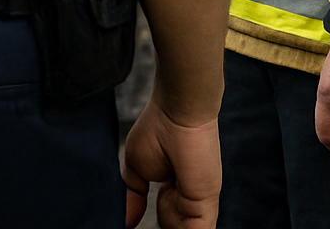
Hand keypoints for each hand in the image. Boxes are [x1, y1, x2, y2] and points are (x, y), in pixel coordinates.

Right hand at [122, 95, 220, 228]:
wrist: (178, 112)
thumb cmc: (158, 128)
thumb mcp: (137, 167)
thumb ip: (133, 197)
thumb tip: (126, 222)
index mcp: (174, 186)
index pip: (165, 216)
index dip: (151, 222)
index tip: (135, 224)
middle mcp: (187, 196)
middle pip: (170, 226)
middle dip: (161, 224)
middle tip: (138, 223)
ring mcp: (197, 204)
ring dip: (168, 227)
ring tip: (163, 193)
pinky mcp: (203, 208)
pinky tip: (168, 228)